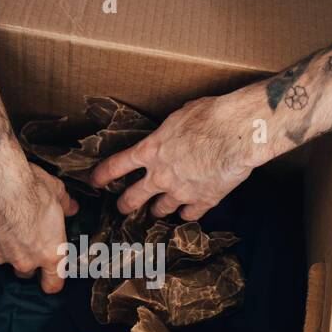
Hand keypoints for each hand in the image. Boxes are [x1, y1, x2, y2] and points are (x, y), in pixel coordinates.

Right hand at [0, 147, 77, 293]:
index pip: (53, 283)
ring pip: (5, 259)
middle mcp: (24, 260)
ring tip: (8, 224)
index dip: (53, 281)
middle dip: (28, 260)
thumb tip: (72, 207)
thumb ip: (65, 204)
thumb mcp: (56, 192)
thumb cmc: (28, 188)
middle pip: (27, 272)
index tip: (51, 275)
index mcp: (49, 253)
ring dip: (8, 247)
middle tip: (28, 238)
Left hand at [92, 88, 268, 220]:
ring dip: (158, 210)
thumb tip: (174, 131)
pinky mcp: (203, 201)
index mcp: (152, 150)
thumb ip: (171, 131)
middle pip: (133, 197)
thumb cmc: (211, 116)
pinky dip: (188, 213)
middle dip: (125, 204)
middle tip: (122, 207)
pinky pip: (190, 215)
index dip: (103, 175)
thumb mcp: (181, 116)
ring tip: (157, 210)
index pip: (117, 165)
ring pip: (161, 209)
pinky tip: (189, 211)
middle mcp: (161, 175)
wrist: (237, 133)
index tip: (94, 181)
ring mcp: (181, 191)